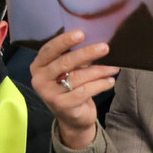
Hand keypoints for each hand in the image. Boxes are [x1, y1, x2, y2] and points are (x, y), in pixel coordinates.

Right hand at [27, 31, 115, 150]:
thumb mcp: (67, 71)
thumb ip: (73, 58)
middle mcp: (40, 80)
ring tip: (113, 67)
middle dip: (86, 53)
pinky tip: (110, 81)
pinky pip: (85, 91)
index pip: (49, 50)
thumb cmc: (69, 88)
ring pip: (78, 77)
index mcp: (38, 66)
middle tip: (104, 47)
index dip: (64, 41)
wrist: (71, 118)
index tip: (81, 34)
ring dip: (99, 70)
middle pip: (64, 62)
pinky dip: (100, 84)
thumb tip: (95, 42)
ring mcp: (49, 94)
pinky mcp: (62, 106)